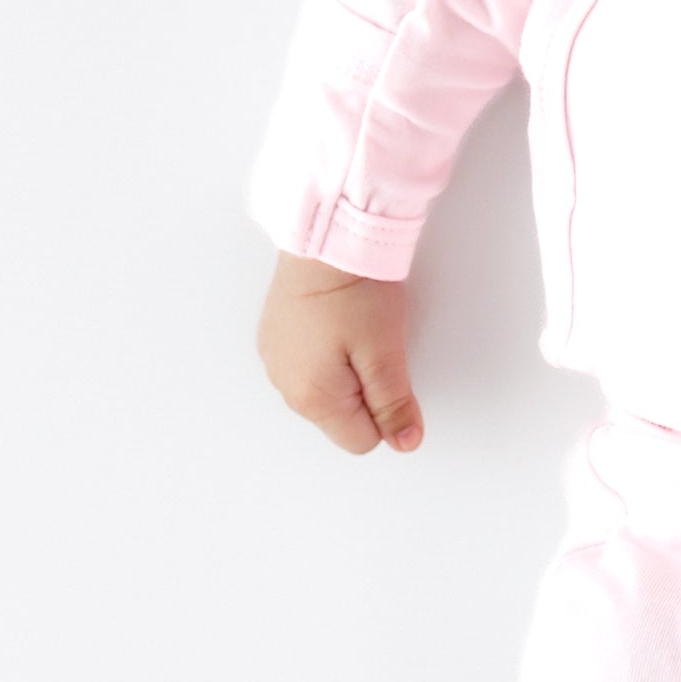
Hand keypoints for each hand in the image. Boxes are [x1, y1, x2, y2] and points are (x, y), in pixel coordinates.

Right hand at [256, 250, 424, 454]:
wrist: (325, 238)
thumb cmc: (355, 291)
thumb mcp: (386, 352)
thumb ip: (394, 404)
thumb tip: (405, 443)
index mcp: (312, 399)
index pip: (361, 440)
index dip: (387, 410)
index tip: (391, 369)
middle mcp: (285, 386)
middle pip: (341, 415)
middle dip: (365, 388)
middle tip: (374, 343)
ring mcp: (275, 359)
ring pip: (325, 387)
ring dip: (345, 367)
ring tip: (355, 326)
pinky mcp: (275, 334)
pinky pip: (308, 359)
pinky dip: (326, 347)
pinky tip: (337, 317)